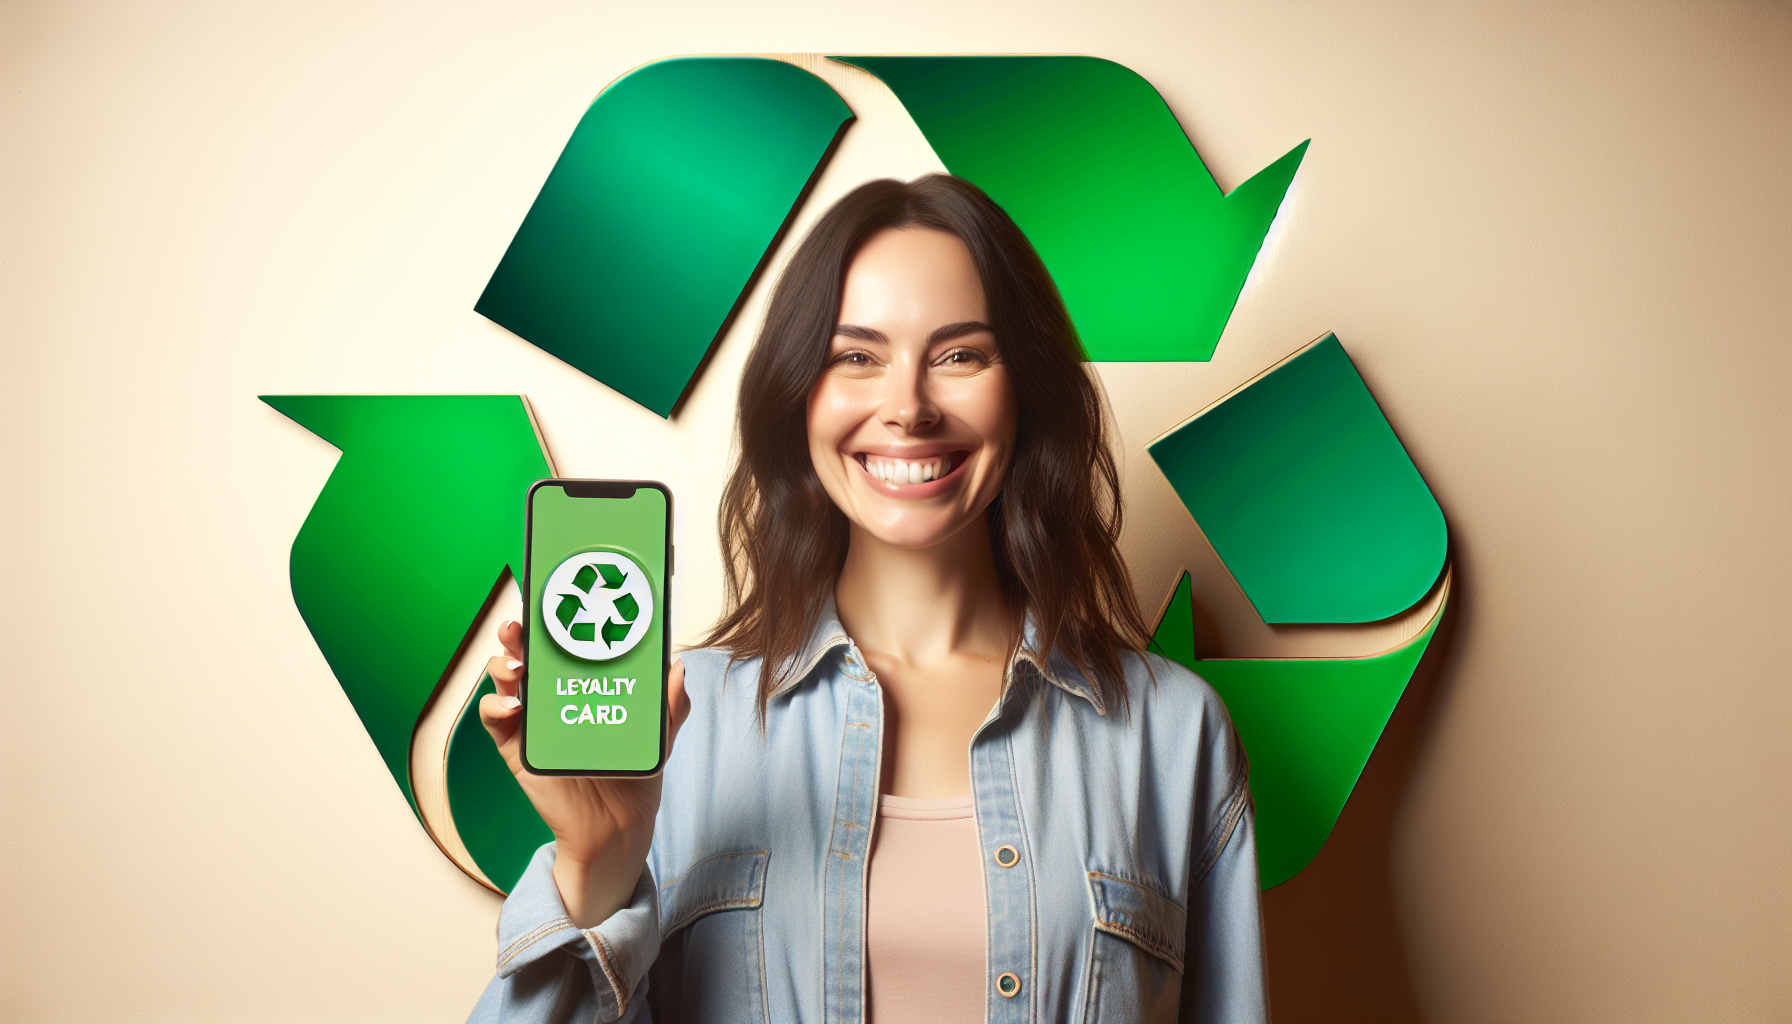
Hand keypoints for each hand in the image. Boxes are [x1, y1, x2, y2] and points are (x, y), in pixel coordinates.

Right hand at [479, 620, 690, 926]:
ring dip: (502, 664)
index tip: (553, 599)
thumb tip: (677, 666)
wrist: (620, 824)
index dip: (554, 620)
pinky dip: (496, 707)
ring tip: (515, 663)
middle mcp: (552, 695)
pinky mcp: (518, 749)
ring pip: (506, 681)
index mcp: (583, 683)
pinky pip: (496, 722)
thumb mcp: (660, 732)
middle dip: (518, 633)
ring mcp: (533, 721)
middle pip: (527, 654)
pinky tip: (512, 705)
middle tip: (520, 624)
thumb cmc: (635, 772)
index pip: (564, 643)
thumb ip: (670, 702)